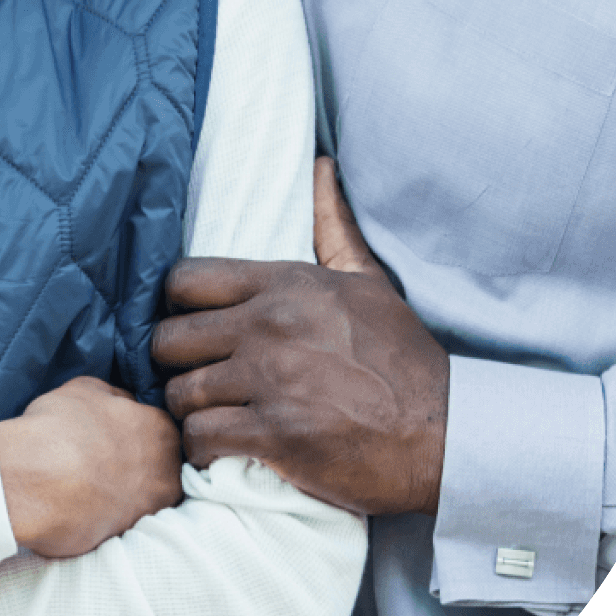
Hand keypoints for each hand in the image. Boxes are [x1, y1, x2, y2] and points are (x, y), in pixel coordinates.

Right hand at [0, 376, 183, 558]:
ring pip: (144, 496)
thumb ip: (114, 397)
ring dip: (124, 491)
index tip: (110, 435)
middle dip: (136, 463)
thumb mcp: (86, 388)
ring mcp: (152, 508)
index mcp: (162, 429)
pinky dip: (108, 514)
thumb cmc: (60, 427)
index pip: (157, 428)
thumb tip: (124, 404)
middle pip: (158, 464)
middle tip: (100, 460)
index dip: (132, 431)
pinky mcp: (130, 538)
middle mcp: (168, 471)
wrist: (39, 482)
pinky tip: (84, 505)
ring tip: (90, 484)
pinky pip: (123, 521)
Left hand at [150, 159, 449, 516]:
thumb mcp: (369, 281)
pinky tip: (220, 449)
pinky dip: (201, 448)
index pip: (184, 279)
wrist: (446, 433)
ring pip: (179, 392)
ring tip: (211, 415)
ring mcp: (271, 380)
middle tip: (197, 377)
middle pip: (168, 339)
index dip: (177, 307)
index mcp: (285, 284)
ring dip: (189, 409)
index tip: (193, 329)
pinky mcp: (276, 434)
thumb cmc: (404, 358)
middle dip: (176, 362)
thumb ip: (333, 226)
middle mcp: (270, 326)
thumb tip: (320, 166)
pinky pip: (200, 437)